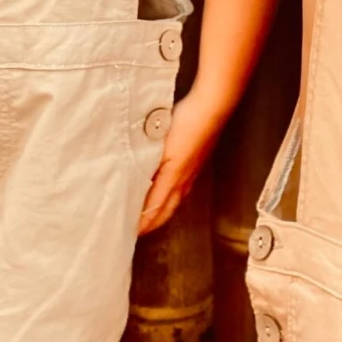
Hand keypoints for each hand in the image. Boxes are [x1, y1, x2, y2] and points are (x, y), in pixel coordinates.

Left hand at [137, 90, 225, 234]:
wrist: (212, 109)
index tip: (130, 232)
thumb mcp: (160, 144)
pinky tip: (167, 192)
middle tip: (138, 230)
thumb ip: (147, 164)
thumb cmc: (187, 123)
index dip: (143, 223)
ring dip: (162, 212)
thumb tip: (133, 182)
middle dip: (152, 223)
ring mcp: (192, 173)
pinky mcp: (196, 164)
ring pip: (175, 201)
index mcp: (173, 178)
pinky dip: (170, 198)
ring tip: (150, 216)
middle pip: (166, 211)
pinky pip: (182, 189)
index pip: (154, 209)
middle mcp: (184, 180)